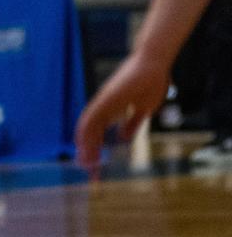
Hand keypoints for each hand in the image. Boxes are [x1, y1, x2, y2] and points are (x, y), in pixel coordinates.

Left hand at [74, 51, 170, 173]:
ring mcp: (104, 101)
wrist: (154, 63)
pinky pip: (93, 114)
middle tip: (90, 174)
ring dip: (86, 145)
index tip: (98, 169)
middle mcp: (104, 106)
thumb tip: (123, 138)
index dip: (98, 152)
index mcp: (112, 110)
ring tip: (85, 163)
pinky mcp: (107, 96)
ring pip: (89, 126)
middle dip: (91, 154)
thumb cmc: (150, 82)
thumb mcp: (144, 110)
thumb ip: (132, 123)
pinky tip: (82, 141)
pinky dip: (86, 129)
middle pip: (92, 133)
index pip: (100, 135)